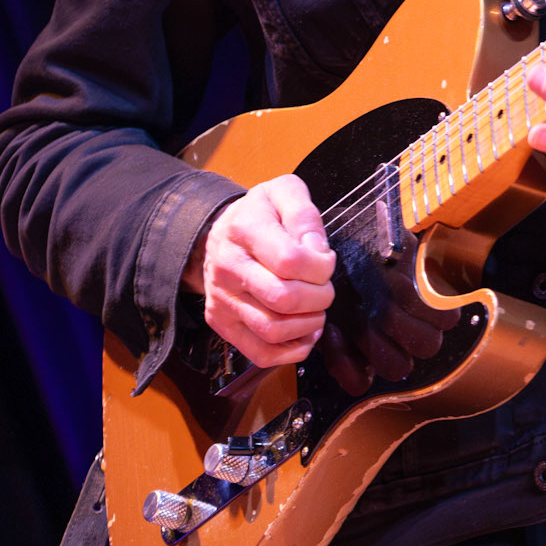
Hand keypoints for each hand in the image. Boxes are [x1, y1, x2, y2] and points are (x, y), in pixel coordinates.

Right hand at [181, 174, 334, 369]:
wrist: (221, 234)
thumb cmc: (260, 215)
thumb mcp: (283, 193)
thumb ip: (304, 213)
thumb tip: (315, 249)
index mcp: (243, 229)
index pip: (290, 261)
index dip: (321, 266)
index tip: (325, 260)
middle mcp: (227, 266)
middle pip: (284, 299)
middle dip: (320, 297)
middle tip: (324, 287)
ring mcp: (222, 299)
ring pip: (273, 330)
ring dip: (308, 324)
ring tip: (316, 308)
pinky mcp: (222, 324)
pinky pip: (260, 353)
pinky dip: (292, 350)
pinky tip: (304, 331)